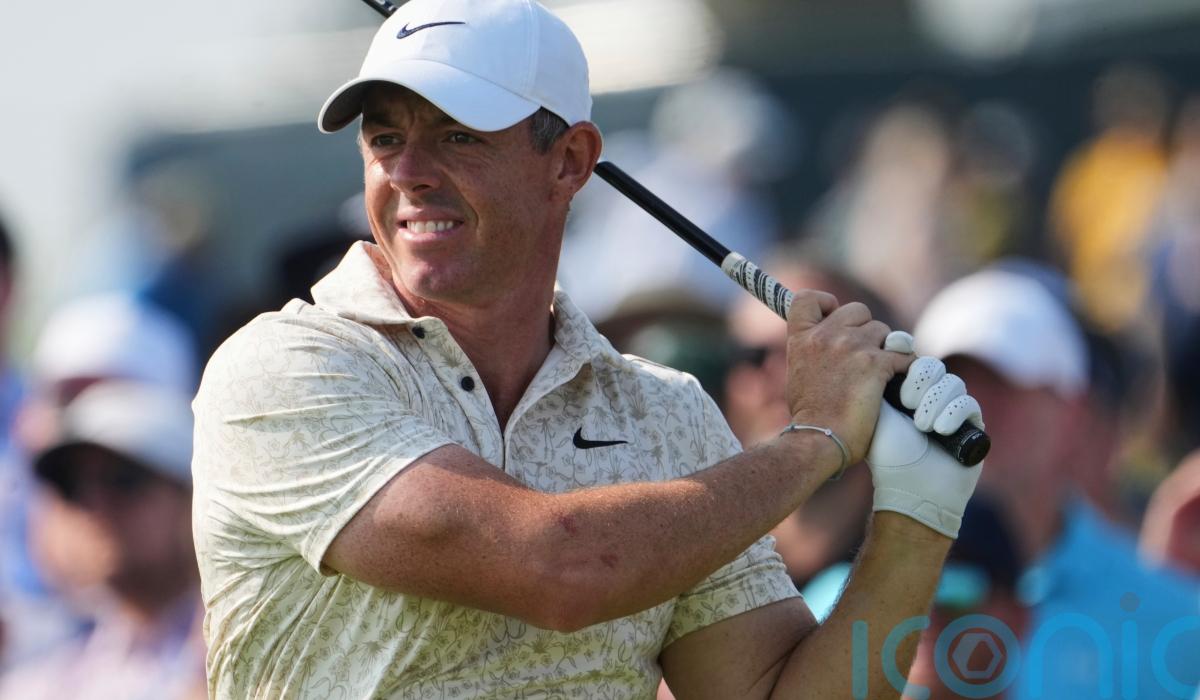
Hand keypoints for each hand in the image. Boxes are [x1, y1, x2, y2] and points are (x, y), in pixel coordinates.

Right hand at [784, 292, 912, 463]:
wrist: (818, 439)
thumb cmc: (810, 416)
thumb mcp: (799, 373)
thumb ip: (813, 351)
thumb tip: (829, 347)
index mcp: (801, 338)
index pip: (809, 298)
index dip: (827, 302)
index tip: (834, 316)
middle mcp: (825, 336)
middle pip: (858, 310)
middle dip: (866, 329)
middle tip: (866, 354)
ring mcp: (851, 347)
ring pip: (885, 331)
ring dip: (887, 349)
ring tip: (883, 374)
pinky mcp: (875, 364)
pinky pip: (904, 354)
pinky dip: (906, 368)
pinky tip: (901, 383)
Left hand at [865, 352, 983, 538]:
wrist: (910, 488)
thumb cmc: (888, 455)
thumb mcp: (875, 415)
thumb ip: (876, 383)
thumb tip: (876, 351)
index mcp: (905, 391)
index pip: (910, 357)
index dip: (904, 349)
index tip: (895, 347)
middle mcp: (929, 396)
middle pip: (932, 366)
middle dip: (920, 381)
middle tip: (907, 404)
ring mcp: (952, 408)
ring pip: (952, 383)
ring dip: (934, 402)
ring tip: (922, 427)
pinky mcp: (972, 424)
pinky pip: (968, 403)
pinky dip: (953, 414)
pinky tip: (940, 430)